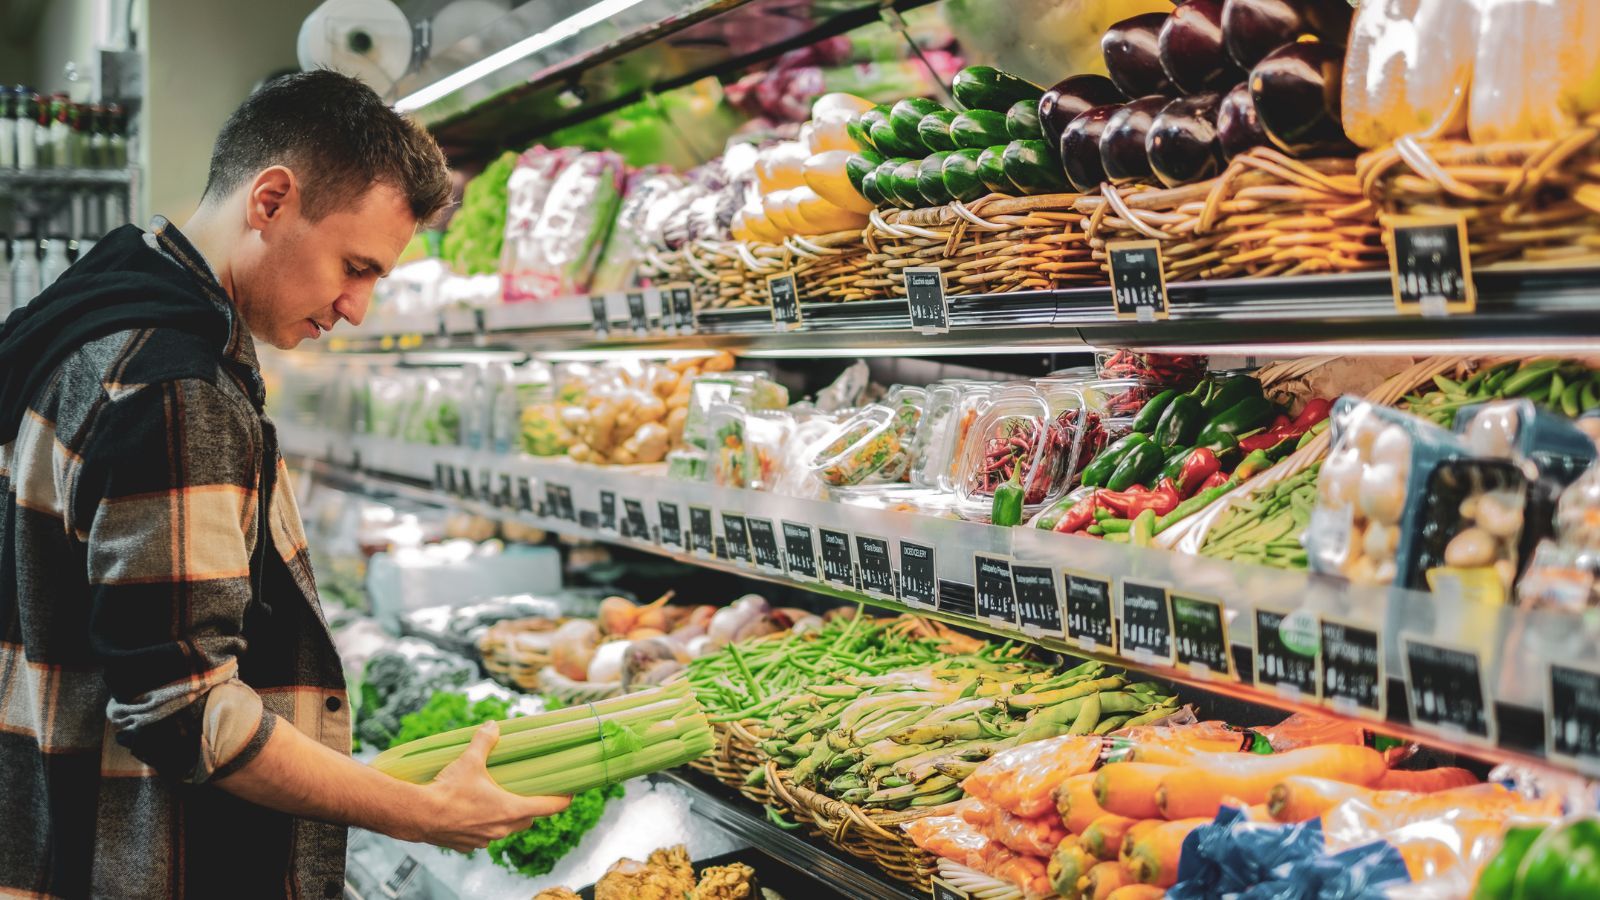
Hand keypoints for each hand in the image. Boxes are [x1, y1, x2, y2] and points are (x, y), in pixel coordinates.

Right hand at [401, 720, 570, 851]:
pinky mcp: (467, 845)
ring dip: (505, 817)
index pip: (549, 807)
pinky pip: (483, 836)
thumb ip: (484, 741)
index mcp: (511, 809)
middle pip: (527, 819)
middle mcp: (502, 829)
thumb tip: (493, 726)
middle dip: (531, 806)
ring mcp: (484, 840)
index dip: (562, 799)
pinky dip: (483, 825)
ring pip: (505, 829)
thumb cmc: (447, 790)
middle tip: (529, 791)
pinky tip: (473, 812)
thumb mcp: (470, 760)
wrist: (418, 815)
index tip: (571, 793)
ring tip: (497, 799)